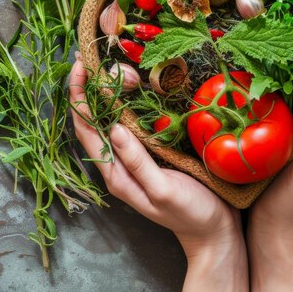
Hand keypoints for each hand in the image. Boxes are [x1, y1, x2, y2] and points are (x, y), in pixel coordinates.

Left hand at [69, 57, 248, 291]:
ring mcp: (132, 161)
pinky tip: (128, 90)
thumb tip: (113, 127)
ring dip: (100, 95)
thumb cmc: (190, 214)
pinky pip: (128, 125)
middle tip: (85, 58)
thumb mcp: (162, 189)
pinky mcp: (148, 157)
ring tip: (99, 67)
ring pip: (107, 122)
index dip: (79, 98)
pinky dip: (122, 104)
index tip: (80, 67)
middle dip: (84, 90)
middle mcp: (117, 166)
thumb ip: (137, 162)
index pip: (86, 130)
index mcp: (115, 174)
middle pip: (91, 123)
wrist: (213, 233)